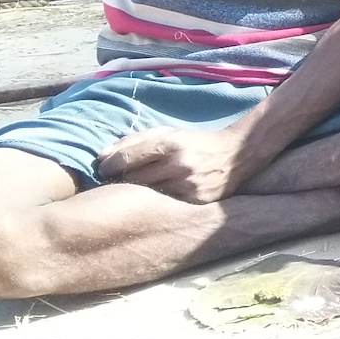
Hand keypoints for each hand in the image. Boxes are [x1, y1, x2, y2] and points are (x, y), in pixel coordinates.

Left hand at [95, 124, 259, 202]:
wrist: (239, 154)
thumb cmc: (197, 142)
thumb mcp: (168, 133)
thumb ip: (134, 141)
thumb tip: (100, 156)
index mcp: (171, 143)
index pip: (127, 157)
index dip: (109, 165)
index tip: (102, 168)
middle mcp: (180, 164)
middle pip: (134, 179)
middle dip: (120, 180)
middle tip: (115, 181)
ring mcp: (189, 185)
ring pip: (148, 195)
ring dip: (137, 193)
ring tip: (135, 190)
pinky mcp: (198, 200)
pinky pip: (166, 205)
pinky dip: (157, 202)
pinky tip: (156, 199)